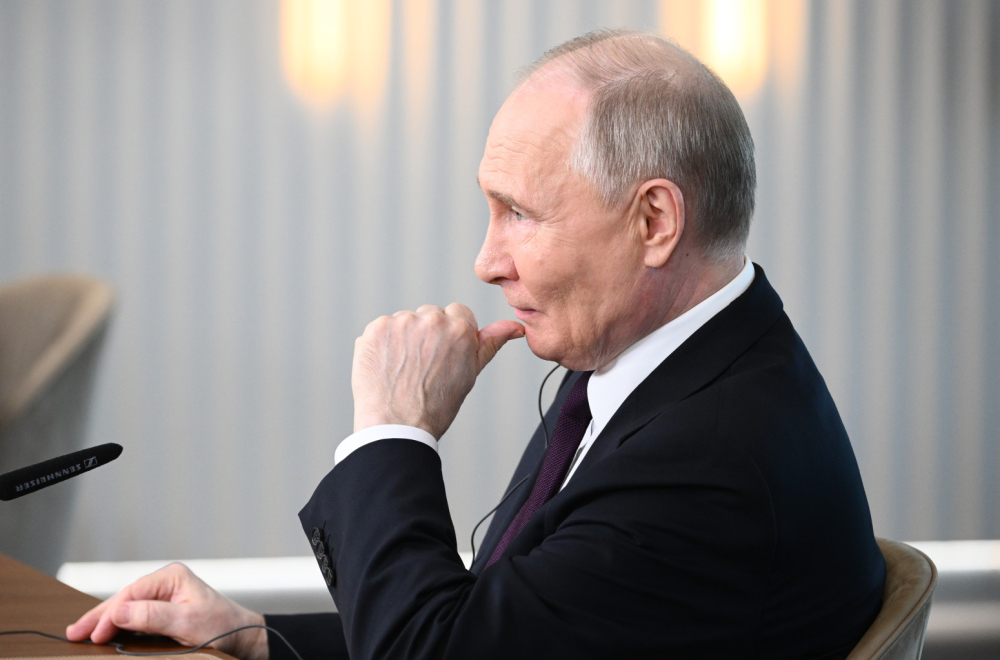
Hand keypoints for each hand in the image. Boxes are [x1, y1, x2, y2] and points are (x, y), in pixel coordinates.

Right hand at [65, 563, 267, 659]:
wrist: (245, 638)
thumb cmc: (222, 627)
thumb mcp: (187, 622)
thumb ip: (152, 616)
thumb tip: (119, 611)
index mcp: (172, 577)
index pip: (131, 593)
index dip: (110, 614)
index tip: (94, 635)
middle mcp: (167, 582)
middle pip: (125, 598)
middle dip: (99, 616)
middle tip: (73, 633)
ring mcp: (167, 595)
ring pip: (128, 606)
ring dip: (106, 620)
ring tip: (82, 633)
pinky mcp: (167, 609)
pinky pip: (137, 615)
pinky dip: (120, 624)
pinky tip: (106, 632)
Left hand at [352, 303, 523, 437]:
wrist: (397, 426)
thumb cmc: (436, 407)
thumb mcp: (471, 373)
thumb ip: (490, 343)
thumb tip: (514, 327)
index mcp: (459, 328)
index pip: (458, 313)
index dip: (451, 336)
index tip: (443, 355)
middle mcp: (431, 320)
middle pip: (431, 315)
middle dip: (428, 334)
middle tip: (422, 366)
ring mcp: (401, 323)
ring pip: (405, 321)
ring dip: (404, 338)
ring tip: (403, 369)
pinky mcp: (376, 329)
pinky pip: (382, 328)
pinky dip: (383, 344)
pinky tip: (387, 367)